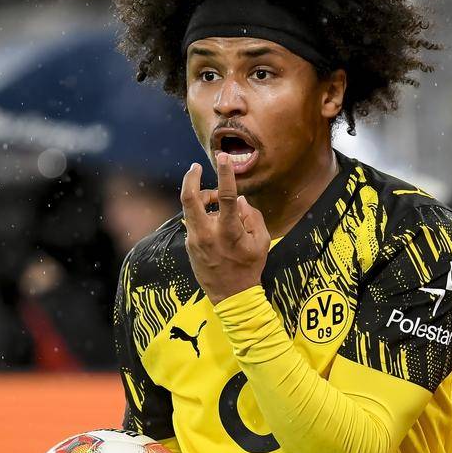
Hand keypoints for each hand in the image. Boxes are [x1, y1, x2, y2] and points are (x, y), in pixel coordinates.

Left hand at [181, 153, 270, 303]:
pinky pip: (194, 221)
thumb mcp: (262, 242)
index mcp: (229, 232)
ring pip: (191, 208)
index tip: (223, 157)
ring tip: (216, 200)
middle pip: (190, 198)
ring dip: (202, 197)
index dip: (225, 173)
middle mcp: (207, 234)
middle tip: (195, 166)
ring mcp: (195, 239)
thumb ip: (252, 216)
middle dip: (190, 178)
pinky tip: (214, 219)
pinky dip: (203, 214)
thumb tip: (239, 200)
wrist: (231, 296)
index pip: (227, 196)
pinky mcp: (190, 244)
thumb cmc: (249, 267)